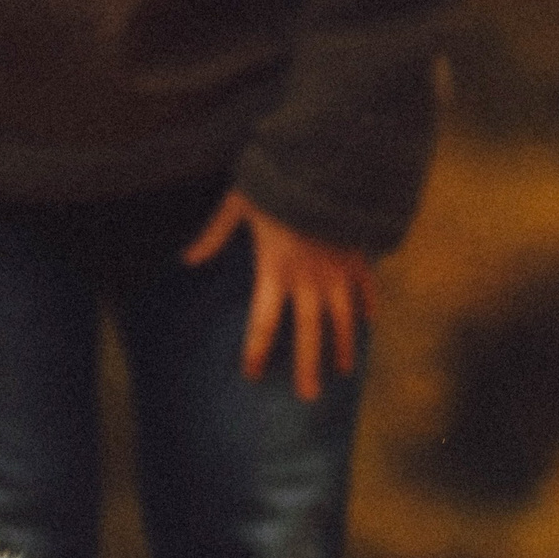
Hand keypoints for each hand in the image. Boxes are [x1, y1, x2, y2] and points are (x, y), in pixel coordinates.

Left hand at [183, 190, 377, 402]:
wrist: (330, 159)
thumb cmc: (280, 180)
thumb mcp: (239, 204)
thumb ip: (214, 235)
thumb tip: (187, 259)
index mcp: (275, 271)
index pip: (263, 323)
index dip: (256, 352)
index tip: (252, 375)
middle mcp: (308, 279)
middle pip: (308, 332)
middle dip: (307, 366)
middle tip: (308, 397)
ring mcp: (337, 269)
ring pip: (343, 317)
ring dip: (343, 345)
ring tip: (343, 371)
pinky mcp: (359, 254)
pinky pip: (366, 286)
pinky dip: (370, 304)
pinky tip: (371, 322)